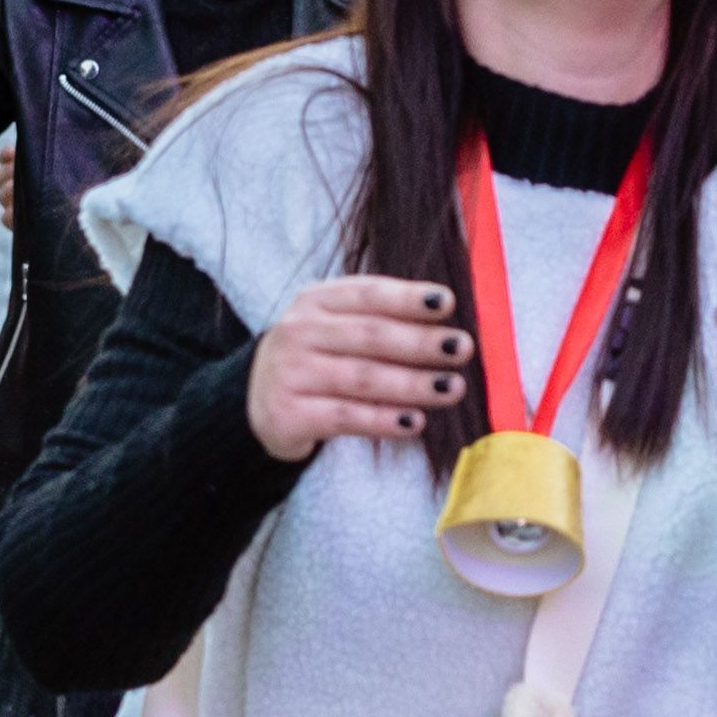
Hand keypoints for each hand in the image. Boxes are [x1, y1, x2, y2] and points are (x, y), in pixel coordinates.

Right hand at [245, 272, 473, 462]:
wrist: (254, 400)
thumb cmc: (316, 357)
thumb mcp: (335, 325)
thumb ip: (380, 317)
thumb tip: (445, 319)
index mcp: (315, 301)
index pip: (367, 294)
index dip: (407, 298)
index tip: (446, 302)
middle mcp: (298, 332)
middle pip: (370, 336)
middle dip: (421, 342)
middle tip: (462, 347)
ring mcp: (290, 373)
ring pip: (362, 378)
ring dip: (412, 384)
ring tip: (453, 388)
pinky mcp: (288, 414)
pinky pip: (345, 417)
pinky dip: (382, 420)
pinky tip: (415, 421)